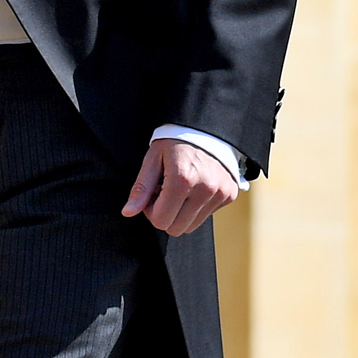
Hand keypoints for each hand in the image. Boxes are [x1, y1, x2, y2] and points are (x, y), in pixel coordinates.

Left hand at [122, 138, 238, 236]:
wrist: (207, 128)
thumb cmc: (175, 142)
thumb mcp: (153, 159)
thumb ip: (141, 188)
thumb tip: (128, 212)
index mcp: (182, 180)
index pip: (161, 221)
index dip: (150, 211)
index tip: (152, 194)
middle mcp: (205, 189)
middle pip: (176, 229)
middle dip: (165, 215)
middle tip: (163, 193)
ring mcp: (220, 193)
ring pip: (192, 226)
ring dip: (180, 214)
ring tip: (178, 190)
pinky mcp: (229, 195)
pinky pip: (206, 216)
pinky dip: (196, 207)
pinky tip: (193, 188)